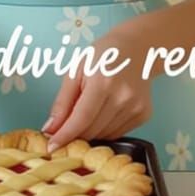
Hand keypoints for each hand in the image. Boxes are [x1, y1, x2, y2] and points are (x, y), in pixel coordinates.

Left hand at [42, 19, 152, 151]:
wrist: (138, 48)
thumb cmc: (102, 56)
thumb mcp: (76, 71)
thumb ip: (62, 102)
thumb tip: (50, 129)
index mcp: (103, 82)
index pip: (81, 118)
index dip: (65, 135)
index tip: (52, 147)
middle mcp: (123, 97)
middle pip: (92, 130)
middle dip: (74, 134)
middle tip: (63, 131)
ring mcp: (136, 107)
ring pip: (104, 135)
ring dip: (90, 132)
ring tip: (87, 114)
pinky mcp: (144, 114)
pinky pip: (117, 133)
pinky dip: (105, 129)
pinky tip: (104, 112)